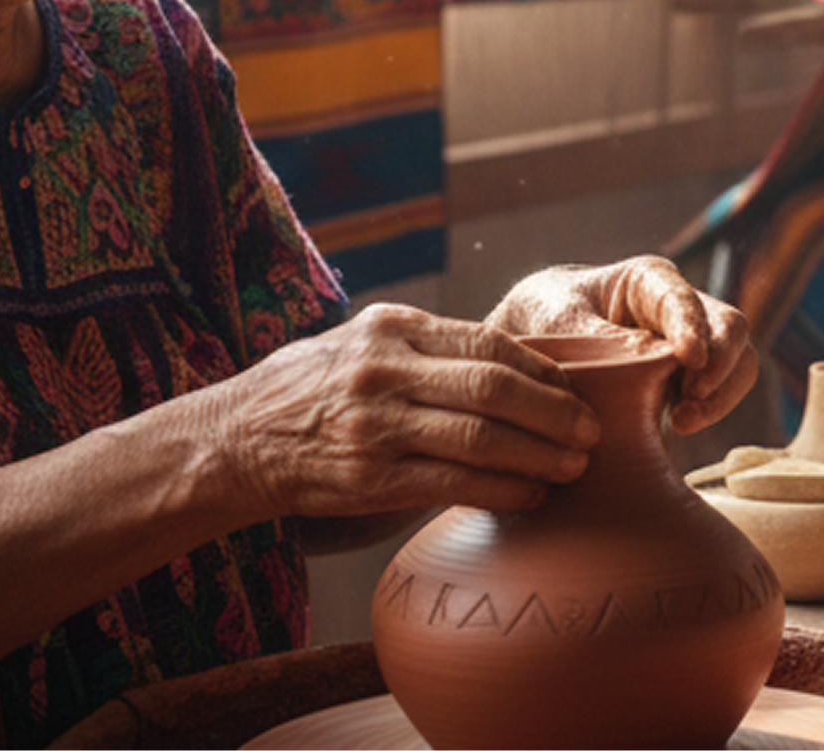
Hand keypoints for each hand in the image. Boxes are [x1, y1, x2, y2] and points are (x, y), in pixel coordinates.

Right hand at [201, 302, 602, 518]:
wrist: (233, 439)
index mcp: (392, 327)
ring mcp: (376, 426)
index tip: (576, 390)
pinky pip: (453, 484)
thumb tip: (513, 362)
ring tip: (572, 468)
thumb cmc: (312, 389)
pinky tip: (529, 496)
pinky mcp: (369, 478)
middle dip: (555, 413)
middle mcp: (385, 370)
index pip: (488, 344)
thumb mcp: (362, 341)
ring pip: (480, 439)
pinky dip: (502, 491)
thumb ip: (427, 347)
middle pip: (494, 389)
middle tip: (590, 433)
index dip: (544, 370)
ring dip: (538, 457)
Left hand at [486, 256, 757, 434]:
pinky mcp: (686, 382)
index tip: (690, 359)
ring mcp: (689, 347)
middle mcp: (679, 309)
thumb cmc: (545, 316)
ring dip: (721, 396)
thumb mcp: (558, 321)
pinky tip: (677, 430)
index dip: (692, 328)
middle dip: (721, 366)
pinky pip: (719, 394)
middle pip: (730, 328)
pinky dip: (709, 412)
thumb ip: (597, 337)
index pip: (683, 300)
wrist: (532, 341)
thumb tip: (642, 363)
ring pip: (738, 363)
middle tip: (689, 404)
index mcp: (648, 281)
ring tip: (683, 423)